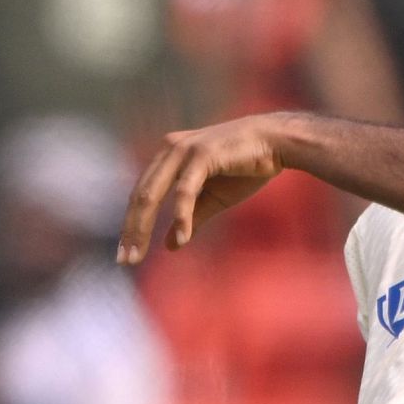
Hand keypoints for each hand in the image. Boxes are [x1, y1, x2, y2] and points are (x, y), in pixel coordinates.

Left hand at [116, 113, 296, 264]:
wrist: (277, 142)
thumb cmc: (247, 167)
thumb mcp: (213, 198)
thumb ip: (190, 218)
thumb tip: (170, 246)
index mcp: (168, 157)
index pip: (141, 195)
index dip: (132, 225)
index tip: (127, 254)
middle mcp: (170, 150)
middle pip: (140, 196)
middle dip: (131, 230)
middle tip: (125, 260)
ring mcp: (184, 150)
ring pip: (153, 194)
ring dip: (144, 226)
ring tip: (140, 254)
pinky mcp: (202, 154)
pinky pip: (185, 190)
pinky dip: (181, 215)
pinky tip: (181, 236)